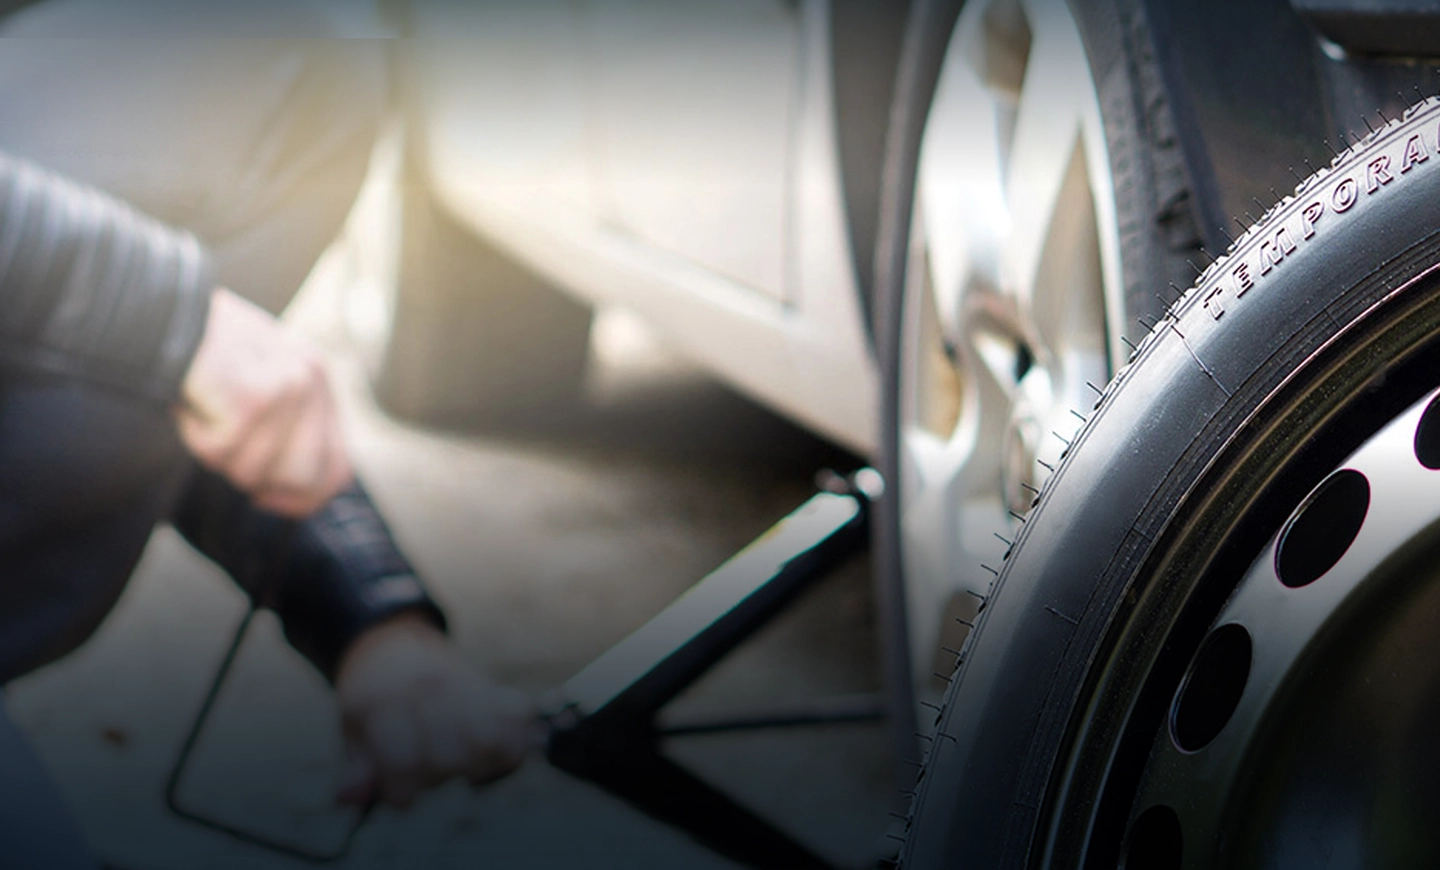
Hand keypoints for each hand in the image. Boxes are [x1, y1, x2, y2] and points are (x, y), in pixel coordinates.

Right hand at [176, 288, 351, 516]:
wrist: (158, 306)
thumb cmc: (200, 352)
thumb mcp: (254, 383)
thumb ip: (281, 428)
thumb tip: (282, 492)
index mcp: (316, 380)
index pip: (336, 469)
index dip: (304, 497)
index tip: (265, 497)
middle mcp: (311, 381)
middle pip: (302, 478)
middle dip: (257, 479)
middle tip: (223, 448)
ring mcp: (288, 388)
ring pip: (256, 471)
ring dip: (219, 456)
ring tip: (203, 412)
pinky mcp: (254, 398)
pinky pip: (220, 451)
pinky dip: (194, 435)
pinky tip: (190, 400)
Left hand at [334, 613, 536, 807]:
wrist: (393, 644)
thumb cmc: (372, 700)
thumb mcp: (354, 731)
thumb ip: (359, 768)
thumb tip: (348, 797)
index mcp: (384, 700)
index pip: (406, 762)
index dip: (403, 790)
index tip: (401, 792)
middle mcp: (427, 687)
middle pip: (450, 759)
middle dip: (437, 776)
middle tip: (427, 768)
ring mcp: (463, 681)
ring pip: (489, 740)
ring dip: (477, 763)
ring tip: (462, 763)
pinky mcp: (493, 685)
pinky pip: (521, 719)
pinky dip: (514, 741)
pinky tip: (491, 750)